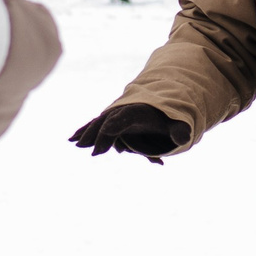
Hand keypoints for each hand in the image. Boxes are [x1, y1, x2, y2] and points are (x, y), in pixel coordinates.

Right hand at [68, 103, 189, 163]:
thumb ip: (179, 131)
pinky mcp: (111, 122)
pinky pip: (96, 125)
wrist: (158, 105)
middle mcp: (123, 111)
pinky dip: (85, 131)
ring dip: (87, 133)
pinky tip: (72, 139)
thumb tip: (183, 139)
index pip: (123, 118)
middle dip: (97, 134)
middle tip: (90, 150)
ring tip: (76, 143)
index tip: (106, 137)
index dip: (113, 128)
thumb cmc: (166, 117)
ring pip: (98, 123)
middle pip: (107, 121)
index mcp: (137, 110)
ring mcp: (115, 115)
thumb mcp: (175, 124)